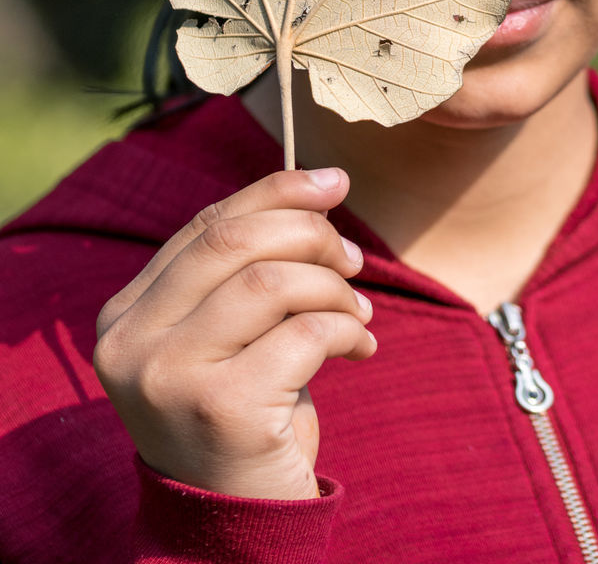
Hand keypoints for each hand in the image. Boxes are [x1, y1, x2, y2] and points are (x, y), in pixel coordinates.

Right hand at [93, 167, 374, 499]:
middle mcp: (132, 342)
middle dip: (309, 233)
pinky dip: (348, 329)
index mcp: (126, 314)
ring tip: (359, 310)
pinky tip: (362, 347)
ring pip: (271, 281)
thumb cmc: (243, 414)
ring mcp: (169, 376)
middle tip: (353, 259)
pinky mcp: (220, 410)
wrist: (234, 525)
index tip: (334, 182)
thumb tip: (324, 180)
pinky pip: (305, 335)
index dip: (276, 192)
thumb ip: (249, 266)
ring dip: (333, 287)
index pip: (207, 225)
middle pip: (235, 242)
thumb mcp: (229, 333)